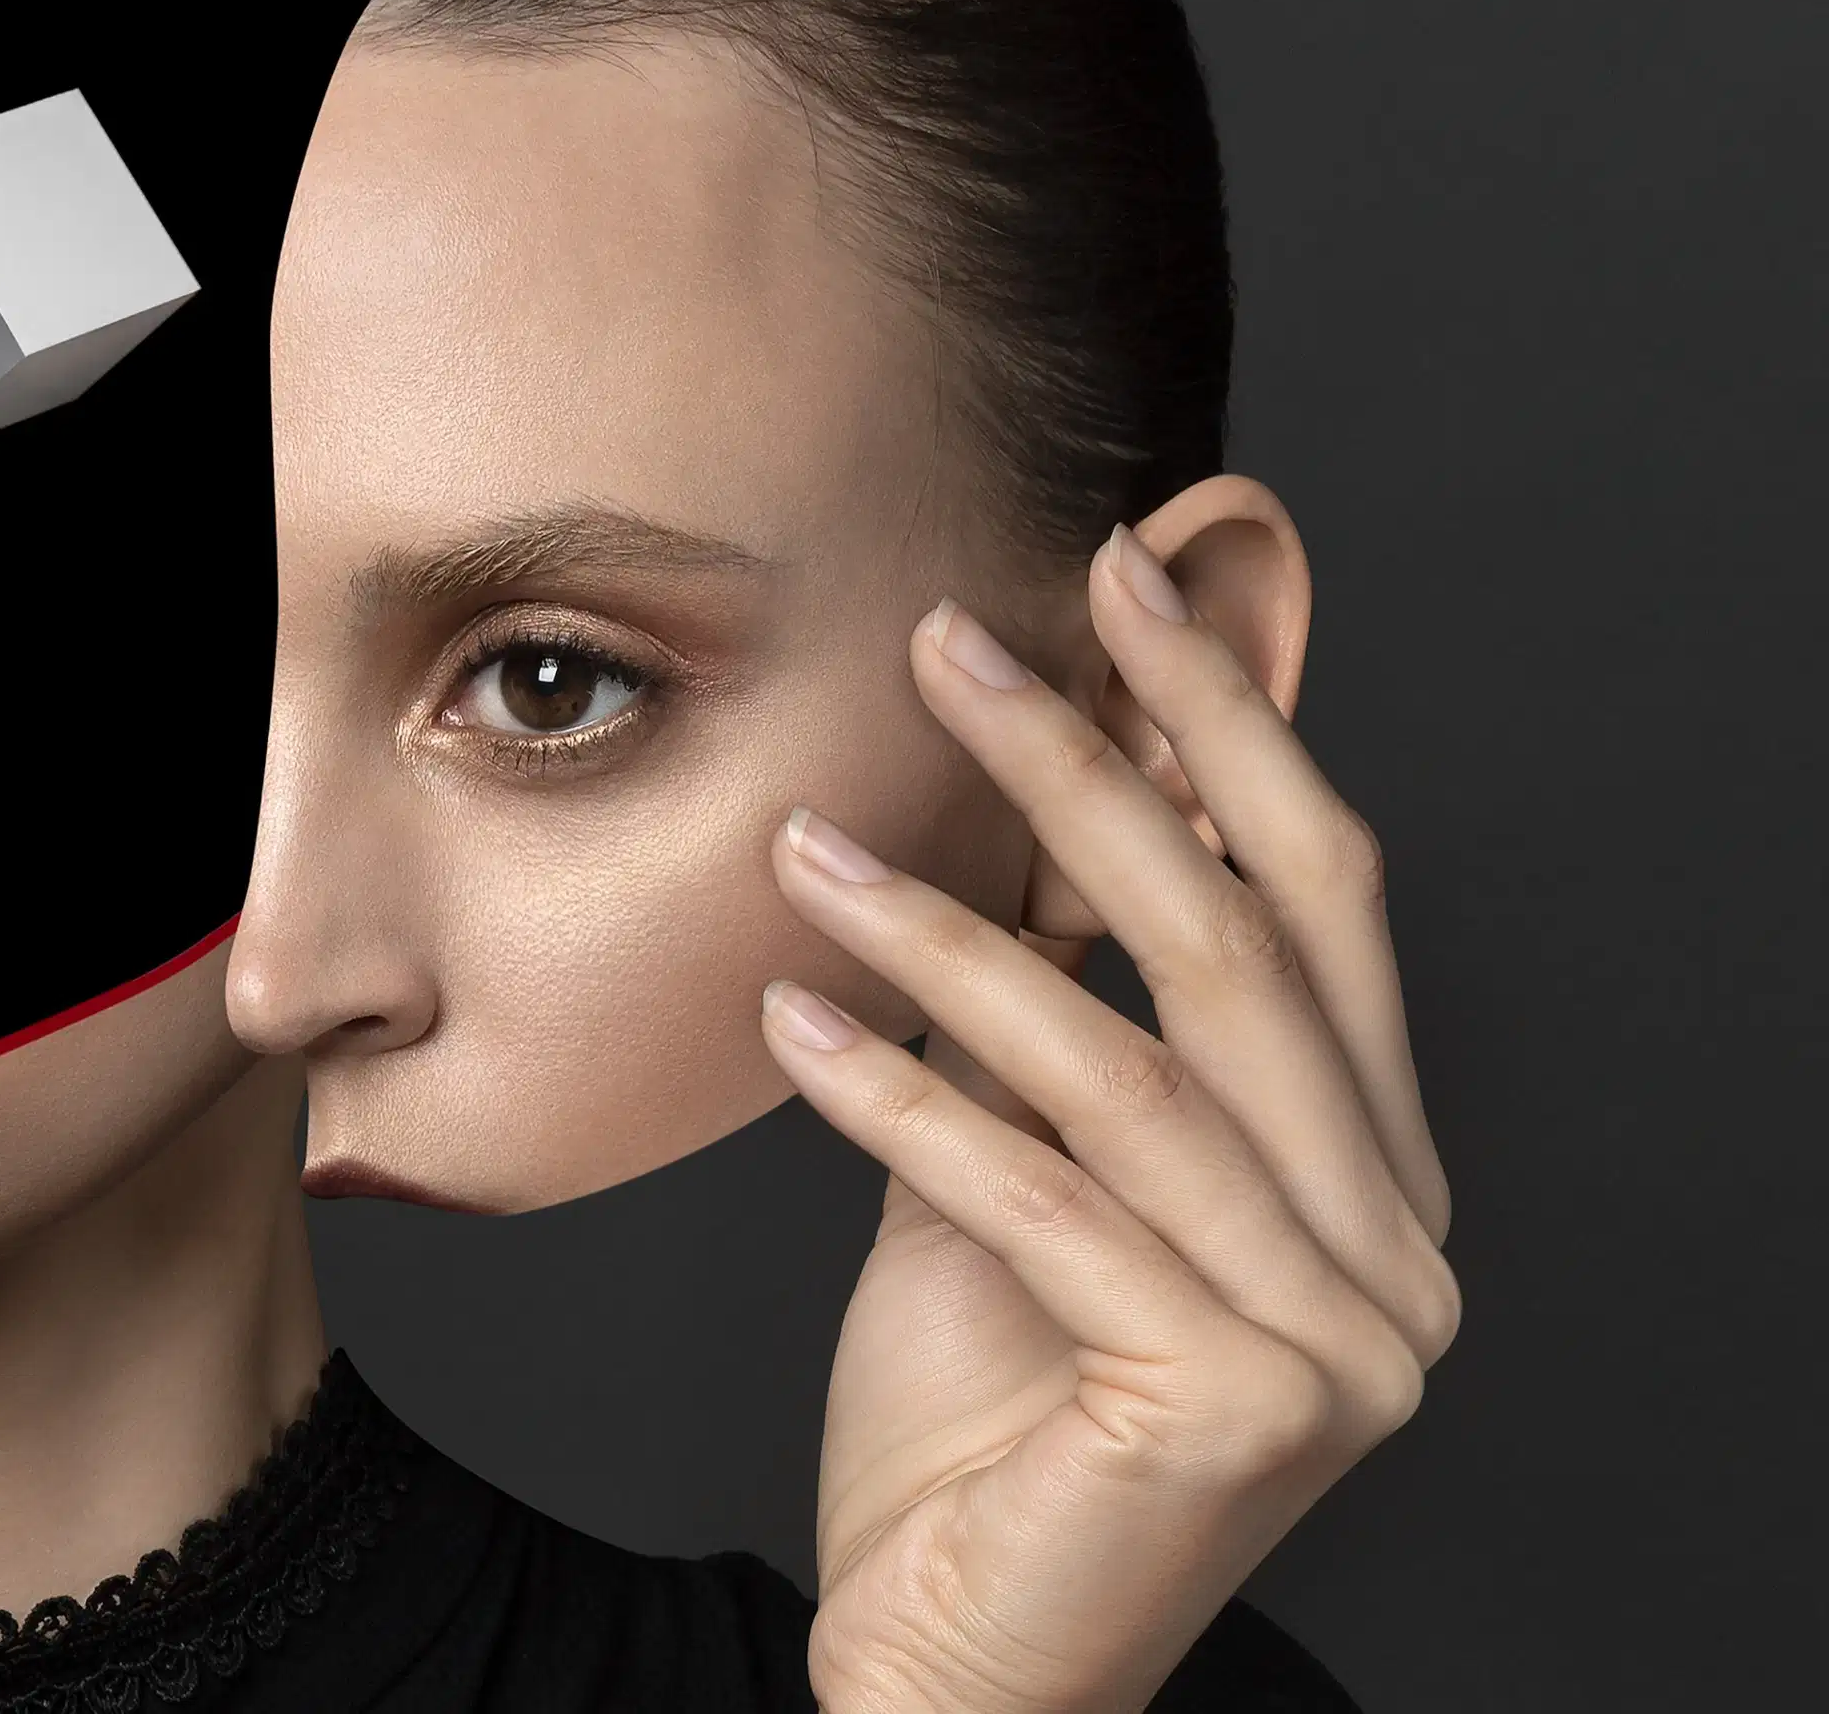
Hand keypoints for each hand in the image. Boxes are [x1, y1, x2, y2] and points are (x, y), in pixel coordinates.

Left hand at [761, 526, 1456, 1713]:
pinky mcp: (1244, 1409)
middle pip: (1245, 949)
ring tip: (799, 843)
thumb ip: (1051, 1016)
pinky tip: (791, 1024)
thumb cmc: (976, 1426)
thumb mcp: (1010, 1173)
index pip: (1321, 905)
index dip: (1223, 732)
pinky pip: (1045, 1204)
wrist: (949, 1658)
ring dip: (947, 935)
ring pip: (1132, 1068)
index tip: (1114, 581)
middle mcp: (1397, 1256)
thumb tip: (1033, 792)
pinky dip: (905, 1103)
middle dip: (1100, 769)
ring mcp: (1342, 1341)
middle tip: (957, 637)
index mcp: (1371, 1182)